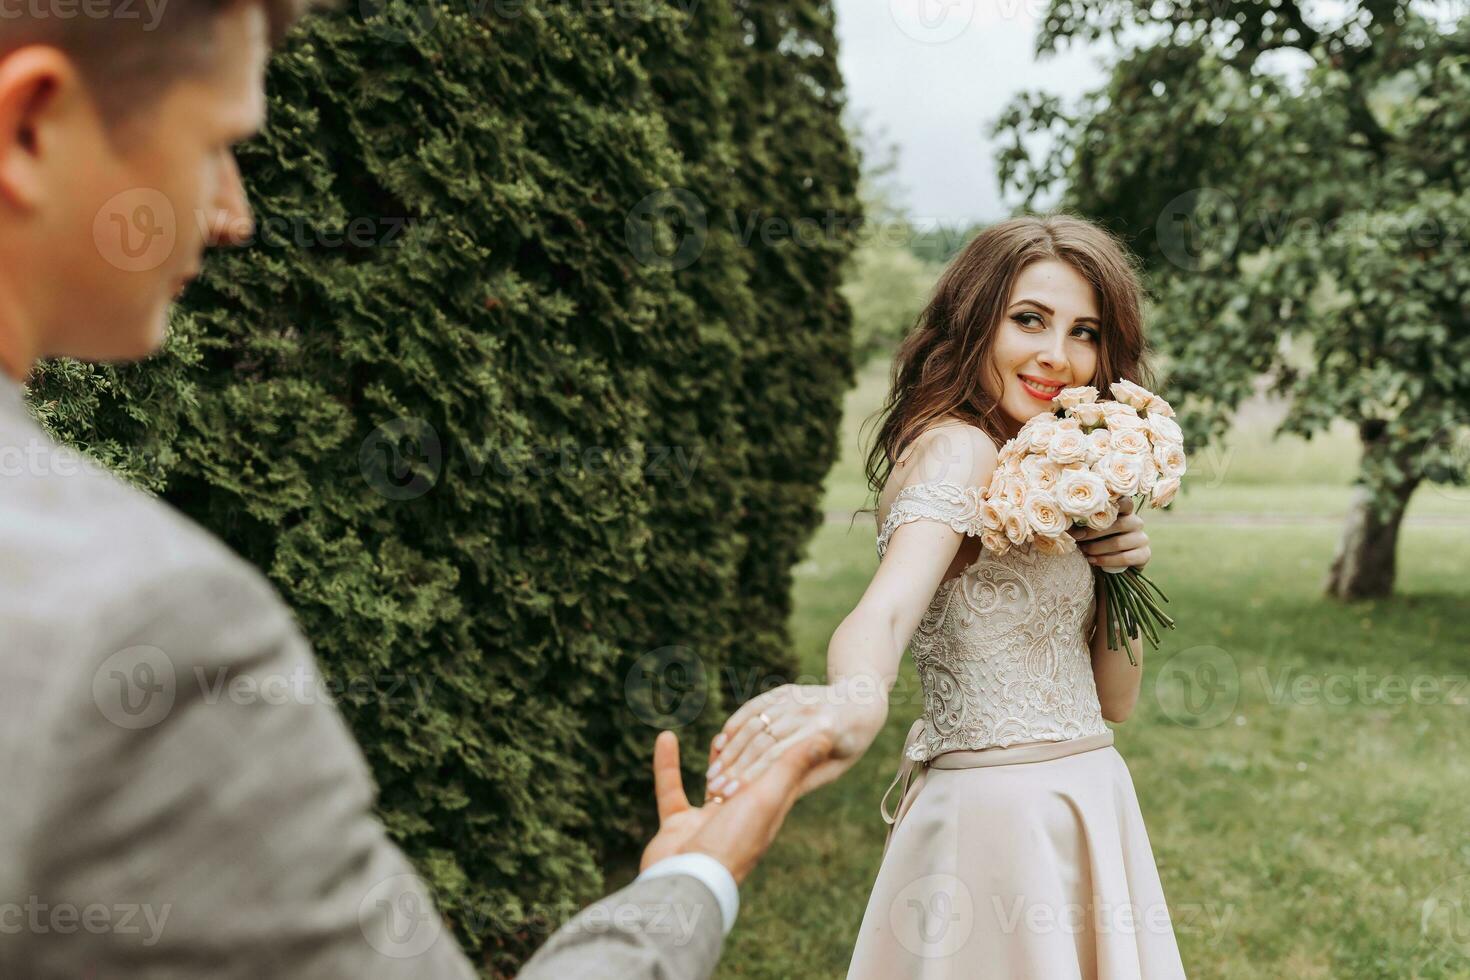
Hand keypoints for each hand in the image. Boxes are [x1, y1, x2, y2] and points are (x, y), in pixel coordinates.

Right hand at [639, 728, 832, 884]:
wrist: (687, 882)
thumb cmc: (733, 841)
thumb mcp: (768, 798)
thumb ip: (792, 766)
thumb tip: (825, 737)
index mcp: (767, 813)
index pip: (780, 774)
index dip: (787, 748)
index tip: (797, 723)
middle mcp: (741, 818)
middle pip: (749, 778)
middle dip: (753, 754)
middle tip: (761, 725)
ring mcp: (709, 822)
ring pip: (715, 781)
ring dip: (716, 760)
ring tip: (720, 735)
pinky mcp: (678, 824)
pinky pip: (672, 788)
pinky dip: (667, 764)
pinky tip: (665, 737)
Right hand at [704, 683, 883, 802]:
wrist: (862, 699)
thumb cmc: (851, 743)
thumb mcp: (836, 768)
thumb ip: (805, 779)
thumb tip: (773, 798)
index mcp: (823, 733)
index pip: (778, 758)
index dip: (751, 777)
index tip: (729, 795)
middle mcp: (806, 711)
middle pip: (761, 742)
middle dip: (734, 766)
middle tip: (713, 787)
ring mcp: (794, 698)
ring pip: (754, 725)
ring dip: (730, 749)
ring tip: (712, 771)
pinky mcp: (784, 691)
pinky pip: (754, 706)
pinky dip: (735, 723)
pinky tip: (720, 742)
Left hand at [1068, 495, 1150, 569]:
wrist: (1114, 566)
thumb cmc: (1099, 542)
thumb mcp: (1091, 532)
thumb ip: (1082, 527)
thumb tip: (1067, 526)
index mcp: (1125, 512)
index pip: (1125, 502)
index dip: (1115, 502)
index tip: (1098, 505)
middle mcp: (1136, 522)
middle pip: (1119, 524)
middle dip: (1095, 533)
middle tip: (1079, 539)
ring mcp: (1142, 538)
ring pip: (1119, 542)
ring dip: (1098, 548)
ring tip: (1084, 552)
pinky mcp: (1144, 554)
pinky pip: (1125, 558)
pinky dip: (1106, 560)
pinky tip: (1094, 561)